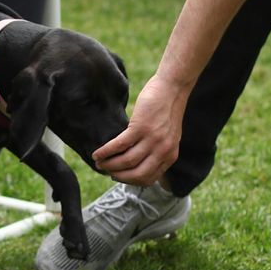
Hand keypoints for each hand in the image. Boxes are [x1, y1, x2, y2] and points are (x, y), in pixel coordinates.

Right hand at [92, 72, 187, 186]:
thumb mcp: (169, 136)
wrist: (173, 88)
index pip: (148, 178)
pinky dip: (106, 151)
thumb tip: (141, 161)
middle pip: (136, 174)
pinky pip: (120, 145)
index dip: (130, 181)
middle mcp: (162, 151)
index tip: (118, 176)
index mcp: (169, 156)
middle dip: (118, 175)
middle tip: (105, 171)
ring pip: (127, 161)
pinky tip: (97, 153)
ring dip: (109, 164)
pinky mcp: (141, 127)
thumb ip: (159, 150)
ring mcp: (152, 140)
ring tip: (98, 162)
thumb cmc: (167, 109)